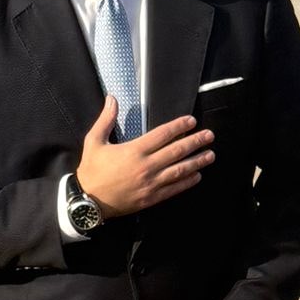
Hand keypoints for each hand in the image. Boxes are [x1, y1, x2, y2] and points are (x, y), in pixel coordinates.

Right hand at [77, 98, 213, 216]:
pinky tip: (197, 175)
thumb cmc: (91, 170)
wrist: (88, 200)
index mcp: (134, 150)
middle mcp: (146, 166)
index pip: (163, 134)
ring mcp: (151, 183)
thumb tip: (112, 99)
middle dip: (195, 142)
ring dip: (197, 161)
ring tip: (211, 155)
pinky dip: (187, 182)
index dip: (179, 126)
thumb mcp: (94, 141)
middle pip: (177, 151)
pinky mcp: (151, 198)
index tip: (191, 121)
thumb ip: (106, 119)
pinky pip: (174, 189)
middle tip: (210, 136)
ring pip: (180, 170)